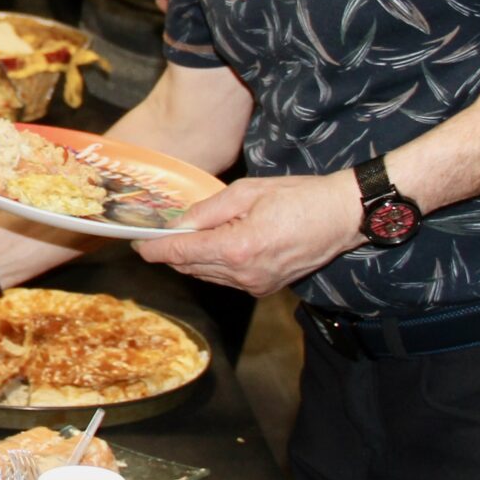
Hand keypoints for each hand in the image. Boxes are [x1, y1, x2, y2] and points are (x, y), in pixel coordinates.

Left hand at [134, 172, 361, 295]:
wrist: (342, 217)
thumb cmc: (299, 197)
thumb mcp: (248, 192)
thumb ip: (208, 210)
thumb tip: (179, 223)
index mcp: (236, 248)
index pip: (180, 253)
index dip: (154, 249)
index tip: (137, 243)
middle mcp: (243, 273)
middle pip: (189, 267)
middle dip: (170, 252)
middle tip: (155, 235)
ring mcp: (255, 284)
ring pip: (206, 275)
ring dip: (191, 258)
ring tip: (185, 237)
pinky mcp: (265, 287)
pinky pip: (226, 279)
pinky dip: (214, 264)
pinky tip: (215, 245)